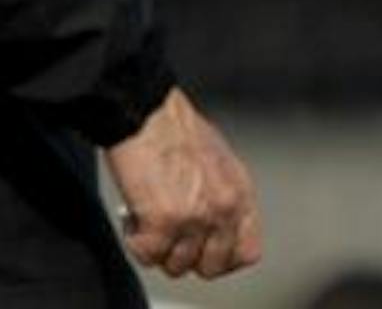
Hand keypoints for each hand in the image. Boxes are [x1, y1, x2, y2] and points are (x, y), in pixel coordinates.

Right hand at [106, 86, 263, 279]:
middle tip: (170, 235)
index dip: (222, 257)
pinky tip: (134, 218)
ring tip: (149, 219)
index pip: (246, 253)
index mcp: (240, 193)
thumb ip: (223, 199)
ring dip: (158, 247)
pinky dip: (136, 241)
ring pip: (176, 266)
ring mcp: (195, 218)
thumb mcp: (220, 164)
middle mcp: (223, 209)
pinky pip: (148, 256)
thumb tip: (212, 228)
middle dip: (187, 256)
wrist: (147, 112)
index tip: (203, 250)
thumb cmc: (176, 130)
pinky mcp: (162, 223)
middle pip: (210, 267)